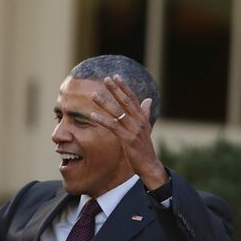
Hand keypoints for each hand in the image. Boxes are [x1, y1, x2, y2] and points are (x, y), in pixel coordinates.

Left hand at [89, 75, 167, 190]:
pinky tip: (91, 115)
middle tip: (106, 79)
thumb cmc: (144, 147)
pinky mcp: (127, 139)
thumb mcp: (146, 128)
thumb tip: (148, 99)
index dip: (124, 87)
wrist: (149, 164)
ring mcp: (133, 130)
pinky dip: (102, 120)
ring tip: (93, 95)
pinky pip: (112, 126)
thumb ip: (145, 113)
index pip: (132, 98)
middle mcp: (139, 121)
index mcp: (142, 117)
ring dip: (104, 103)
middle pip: (125, 101)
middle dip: (115, 89)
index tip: (116, 76)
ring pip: (117, 112)